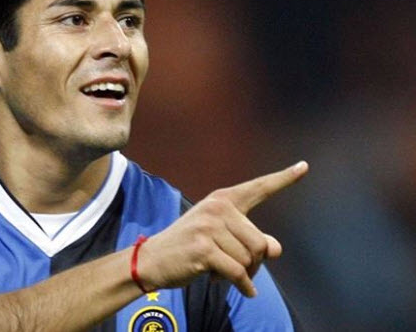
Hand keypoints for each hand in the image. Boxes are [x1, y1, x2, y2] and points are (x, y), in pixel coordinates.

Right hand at [138, 161, 307, 296]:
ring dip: (243, 275)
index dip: (283, 179)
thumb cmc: (190, 247)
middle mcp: (217, 208)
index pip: (258, 188)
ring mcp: (209, 227)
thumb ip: (250, 239)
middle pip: (260, 244)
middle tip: (236, 268)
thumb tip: (275, 249)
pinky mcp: (204, 248)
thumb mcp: (221, 238)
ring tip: (222, 271)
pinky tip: (244, 291)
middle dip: (254, 263)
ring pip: (249, 261)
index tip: (304, 166)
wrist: (153, 259)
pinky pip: (238, 273)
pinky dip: (243, 286)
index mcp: (222, 200)